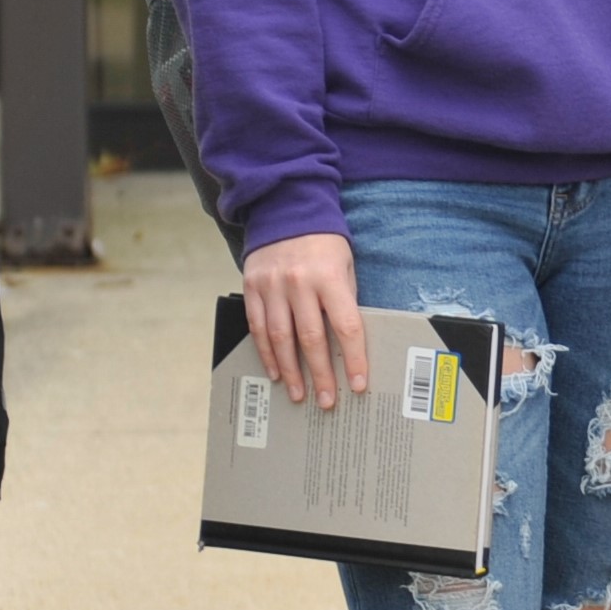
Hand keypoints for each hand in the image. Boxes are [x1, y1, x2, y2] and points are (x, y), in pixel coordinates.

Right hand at [240, 230, 368, 410]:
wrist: (287, 208)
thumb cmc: (325, 242)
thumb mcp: (346, 265)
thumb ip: (345, 300)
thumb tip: (349, 343)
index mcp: (331, 277)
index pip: (347, 326)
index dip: (353, 359)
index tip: (358, 384)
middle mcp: (300, 283)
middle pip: (312, 339)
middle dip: (321, 374)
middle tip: (327, 401)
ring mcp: (273, 286)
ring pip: (281, 338)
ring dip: (291, 371)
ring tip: (300, 394)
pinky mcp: (252, 287)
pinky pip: (259, 327)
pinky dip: (267, 353)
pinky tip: (276, 372)